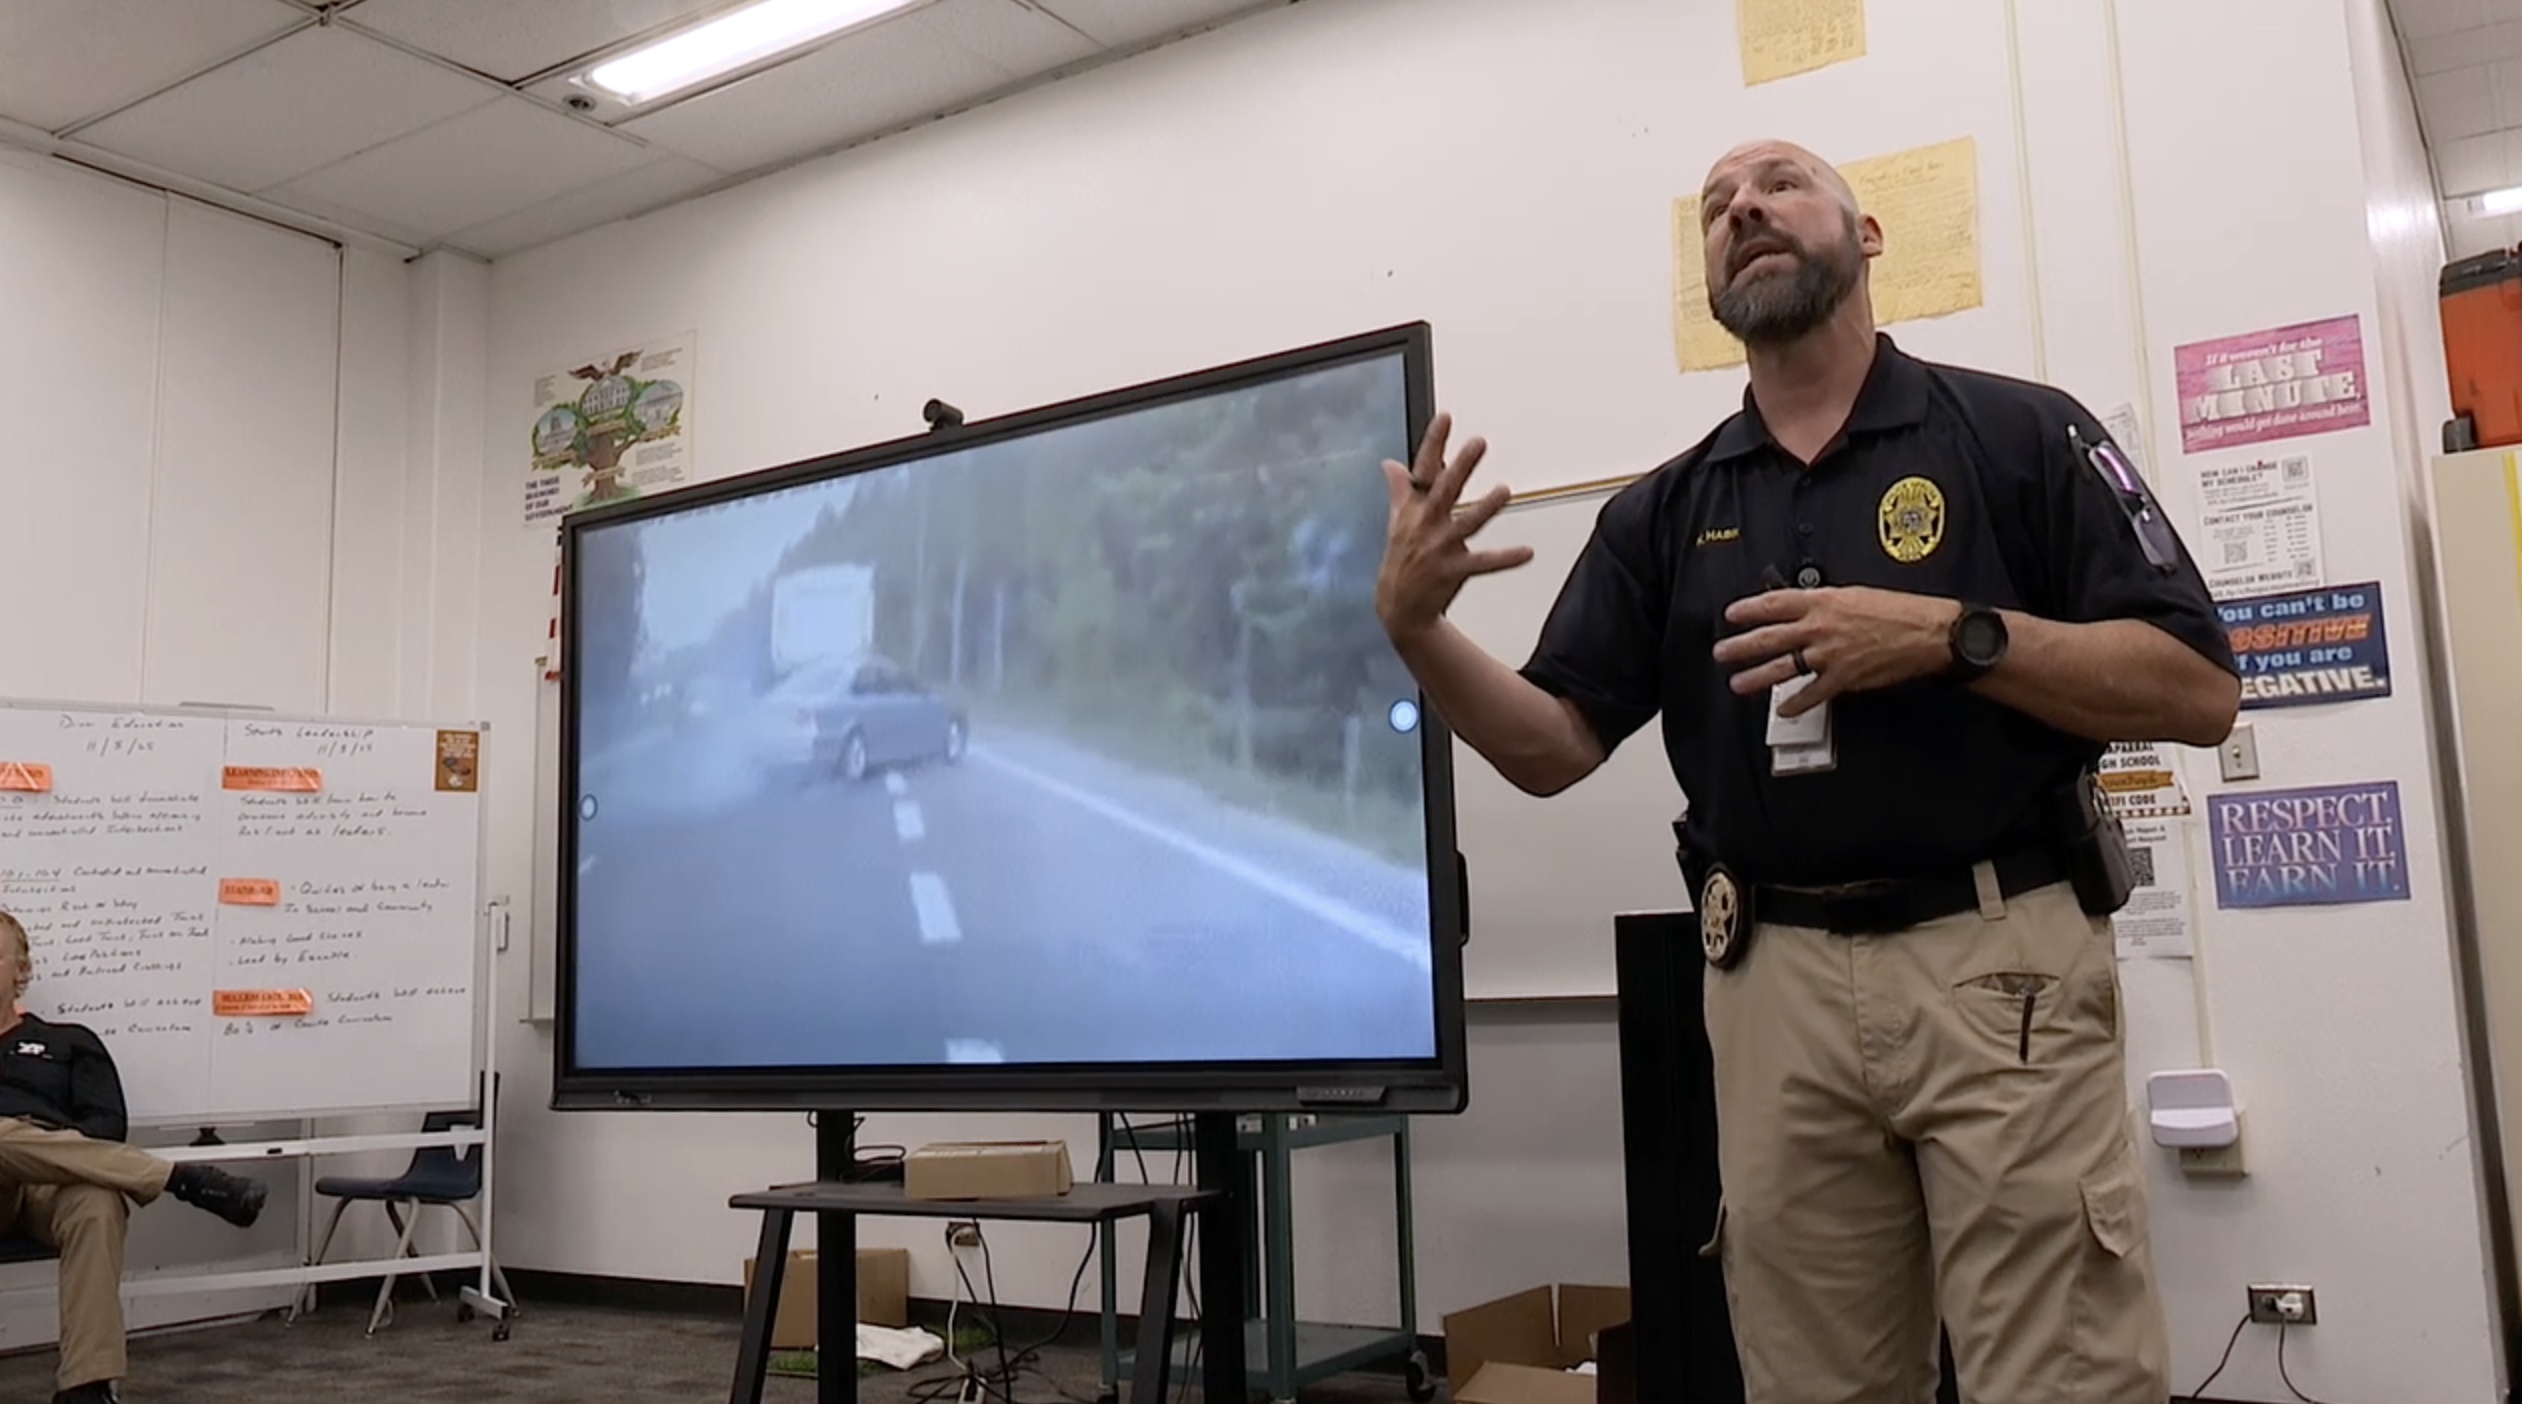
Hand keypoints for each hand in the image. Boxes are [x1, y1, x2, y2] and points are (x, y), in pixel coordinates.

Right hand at [1375, 413, 1532, 639]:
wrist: (1399, 609)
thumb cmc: (1401, 561)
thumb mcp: (1397, 522)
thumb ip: (1399, 490)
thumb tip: (1390, 464)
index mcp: (1414, 510)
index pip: (1424, 470)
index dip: (1434, 443)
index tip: (1446, 418)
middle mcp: (1426, 525)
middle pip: (1445, 491)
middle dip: (1461, 466)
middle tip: (1479, 442)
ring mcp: (1440, 549)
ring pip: (1466, 524)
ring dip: (1485, 507)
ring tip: (1505, 490)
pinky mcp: (1453, 571)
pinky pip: (1483, 564)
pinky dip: (1505, 558)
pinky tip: (1527, 552)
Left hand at [1712, 586, 1959, 715]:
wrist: (1927, 632)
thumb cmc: (1897, 611)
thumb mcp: (1854, 594)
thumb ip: (1824, 603)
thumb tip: (1803, 609)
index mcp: (1822, 601)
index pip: (1774, 604)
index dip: (1748, 610)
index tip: (1731, 615)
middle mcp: (1820, 627)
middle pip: (1769, 637)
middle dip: (1741, 647)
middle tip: (1722, 652)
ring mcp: (1829, 655)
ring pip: (1783, 668)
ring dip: (1756, 677)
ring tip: (1738, 683)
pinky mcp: (1843, 678)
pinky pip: (1811, 694)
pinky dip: (1795, 704)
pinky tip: (1783, 709)